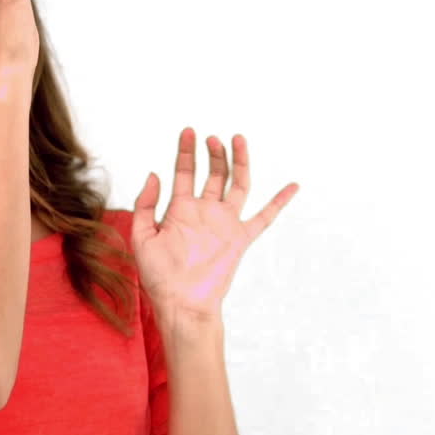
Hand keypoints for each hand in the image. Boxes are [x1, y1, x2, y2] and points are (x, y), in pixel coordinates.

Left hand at [130, 128, 298, 322]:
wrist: (181, 303)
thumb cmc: (158, 276)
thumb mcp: (142, 236)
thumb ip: (145, 205)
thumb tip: (154, 174)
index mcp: (179, 210)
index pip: (184, 172)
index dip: (186, 152)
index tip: (188, 131)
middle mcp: (204, 212)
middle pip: (213, 174)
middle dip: (213, 154)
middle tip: (211, 138)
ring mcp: (224, 224)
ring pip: (237, 186)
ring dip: (238, 163)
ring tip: (236, 139)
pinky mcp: (240, 239)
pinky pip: (265, 217)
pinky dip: (279, 202)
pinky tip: (293, 186)